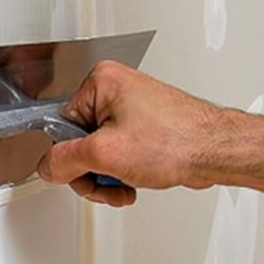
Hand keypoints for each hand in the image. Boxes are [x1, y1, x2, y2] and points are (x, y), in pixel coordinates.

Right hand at [37, 60, 223, 206]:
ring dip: (109, 174)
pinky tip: (137, 178)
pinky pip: (118, 150)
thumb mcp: (106, 154)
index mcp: (100, 81)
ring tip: (128, 182)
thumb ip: (64, 160)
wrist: (217, 150)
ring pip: (99, 150)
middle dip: (93, 170)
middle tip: (110, 182)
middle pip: (79, 141)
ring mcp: (130, 105)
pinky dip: (124, 170)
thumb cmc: (177, 140)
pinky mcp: (144, 123)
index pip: (60, 126)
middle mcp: (114, 87)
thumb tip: (46, 166)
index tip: (87, 172)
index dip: (72, 157)